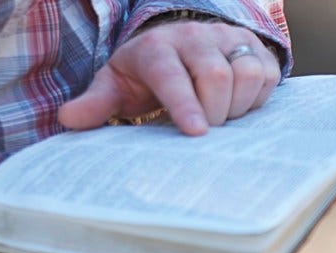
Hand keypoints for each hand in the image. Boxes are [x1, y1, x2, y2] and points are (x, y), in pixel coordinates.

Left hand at [58, 21, 280, 135]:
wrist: (178, 43)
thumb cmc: (143, 73)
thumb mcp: (116, 85)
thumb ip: (96, 103)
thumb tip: (68, 119)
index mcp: (156, 48)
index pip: (171, 74)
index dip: (184, 104)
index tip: (195, 133)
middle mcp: (194, 36)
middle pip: (216, 76)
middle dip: (214, 112)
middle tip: (202, 128)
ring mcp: (226, 38)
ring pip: (246, 75)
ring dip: (236, 106)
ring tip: (218, 114)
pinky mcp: (253, 45)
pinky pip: (267, 75)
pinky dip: (255, 98)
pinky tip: (236, 103)